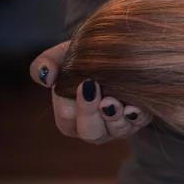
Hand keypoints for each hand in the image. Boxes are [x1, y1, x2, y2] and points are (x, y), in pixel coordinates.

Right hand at [30, 41, 150, 143]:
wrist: (114, 51)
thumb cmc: (82, 57)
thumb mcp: (61, 56)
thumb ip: (45, 65)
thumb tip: (46, 79)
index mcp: (70, 116)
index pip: (67, 118)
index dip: (73, 105)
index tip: (84, 84)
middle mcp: (94, 126)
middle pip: (90, 132)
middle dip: (93, 115)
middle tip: (100, 95)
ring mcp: (117, 126)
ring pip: (115, 132)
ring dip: (116, 119)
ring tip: (117, 102)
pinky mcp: (138, 119)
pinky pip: (139, 124)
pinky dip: (138, 117)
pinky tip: (136, 107)